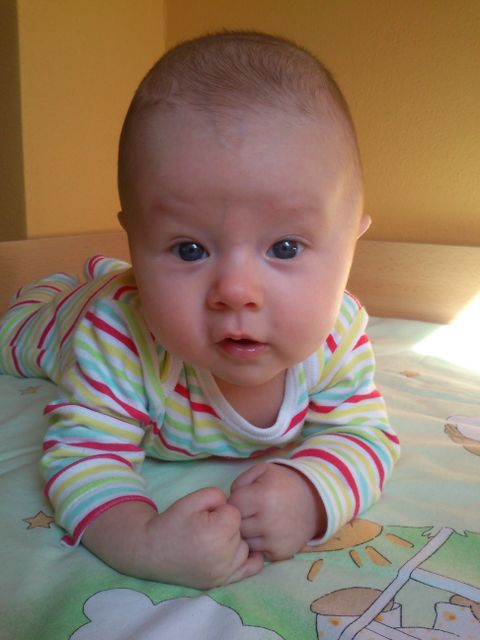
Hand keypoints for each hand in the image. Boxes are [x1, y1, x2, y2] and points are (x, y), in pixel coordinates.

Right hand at [82, 487, 263, 588]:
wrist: (151, 551)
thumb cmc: (172, 522)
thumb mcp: (192, 499)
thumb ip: (217, 495)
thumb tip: (232, 506)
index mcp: (216, 534)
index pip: (235, 513)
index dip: (220, 510)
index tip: (205, 515)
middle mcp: (223, 557)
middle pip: (241, 530)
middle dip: (227, 525)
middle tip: (206, 527)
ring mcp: (223, 573)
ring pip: (245, 547)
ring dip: (234, 541)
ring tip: (212, 540)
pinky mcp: (220, 582)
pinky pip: (249, 569)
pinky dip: (247, 559)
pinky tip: (234, 552)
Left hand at [228, 462, 326, 561]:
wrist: (314, 501)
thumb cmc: (284, 483)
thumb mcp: (263, 470)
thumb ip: (240, 481)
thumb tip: (229, 502)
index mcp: (262, 498)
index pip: (233, 506)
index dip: (236, 501)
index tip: (245, 499)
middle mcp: (268, 522)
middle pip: (237, 526)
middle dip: (240, 518)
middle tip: (251, 512)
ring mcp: (275, 541)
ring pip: (245, 542)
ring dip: (248, 533)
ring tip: (259, 522)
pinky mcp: (280, 554)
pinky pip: (257, 552)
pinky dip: (259, 544)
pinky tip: (267, 533)